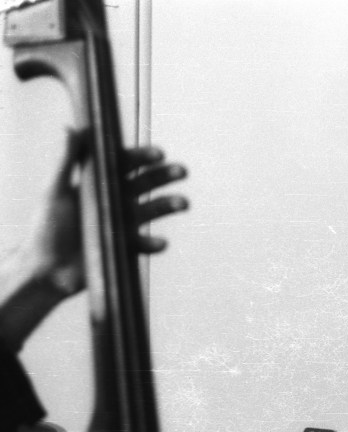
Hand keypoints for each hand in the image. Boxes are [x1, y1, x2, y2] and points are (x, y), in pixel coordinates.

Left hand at [28, 129, 188, 296]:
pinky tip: (161, 242)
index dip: (143, 157)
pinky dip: (154, 243)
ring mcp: (123, 223)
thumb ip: (65, 162)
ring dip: (169, 204)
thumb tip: (69, 128)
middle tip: (182, 171)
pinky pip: (145, 243)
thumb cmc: (46, 229)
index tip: (159, 154)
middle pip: (146, 183)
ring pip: (152, 209)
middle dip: (165, 176)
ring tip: (184, 203)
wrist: (46, 270)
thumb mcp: (54, 192)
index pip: (126, 164)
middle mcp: (116, 200)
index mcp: (100, 183)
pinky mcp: (126, 247)